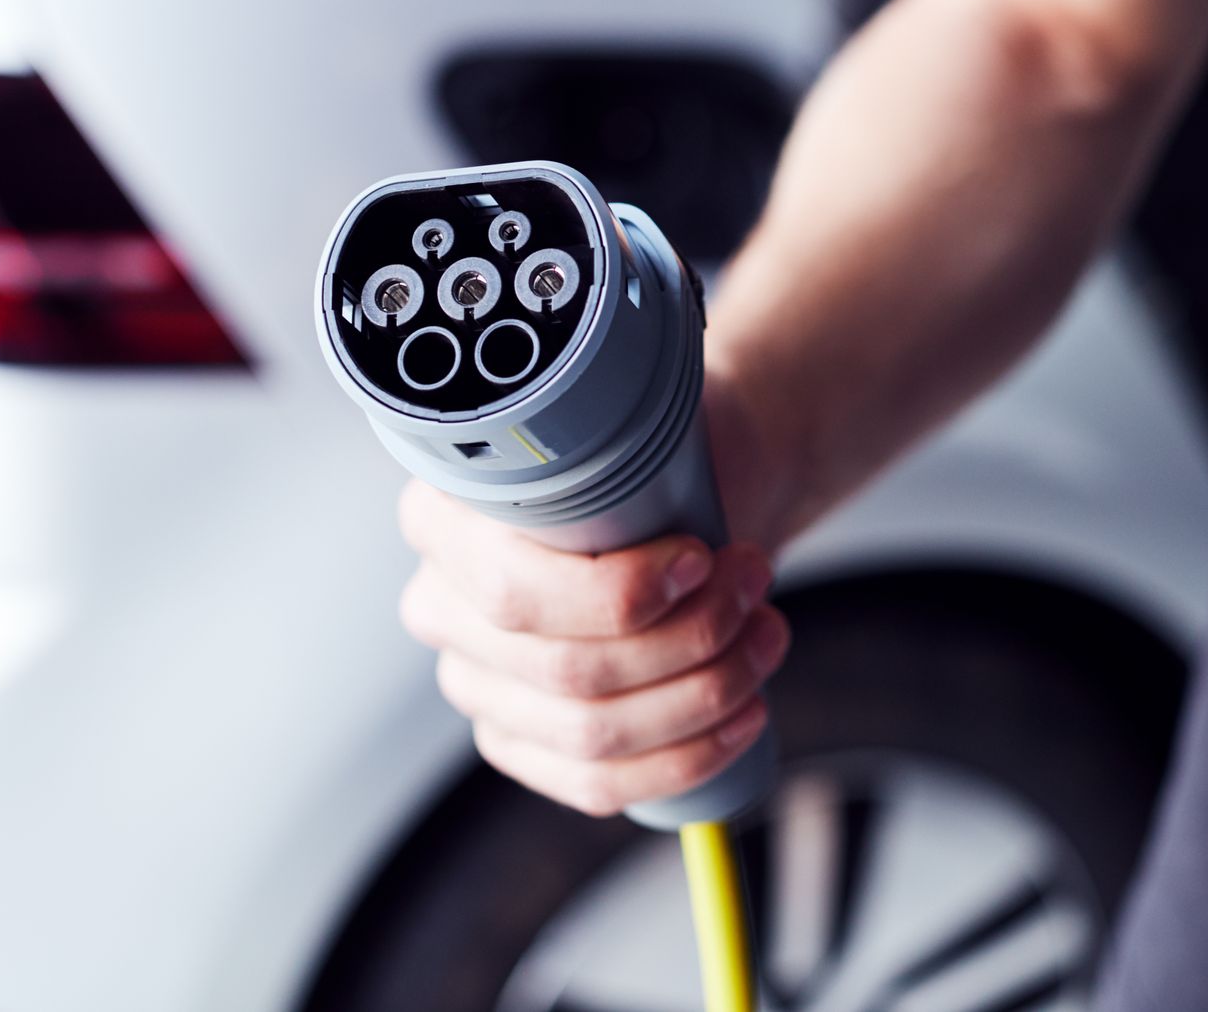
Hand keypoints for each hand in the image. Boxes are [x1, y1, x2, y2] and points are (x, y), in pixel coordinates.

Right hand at [395, 378, 790, 815]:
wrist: (693, 489)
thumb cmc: (663, 455)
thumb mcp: (644, 421)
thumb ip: (620, 428)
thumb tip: (629, 429)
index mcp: (443, 518)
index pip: (513, 590)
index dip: (617, 593)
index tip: (702, 556)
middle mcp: (441, 605)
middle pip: (565, 671)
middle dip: (689, 635)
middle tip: (754, 582)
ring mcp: (477, 682)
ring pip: (590, 734)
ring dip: (702, 693)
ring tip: (766, 635)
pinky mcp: (521, 739)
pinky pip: (595, 785)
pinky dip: (684, 758)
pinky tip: (744, 715)